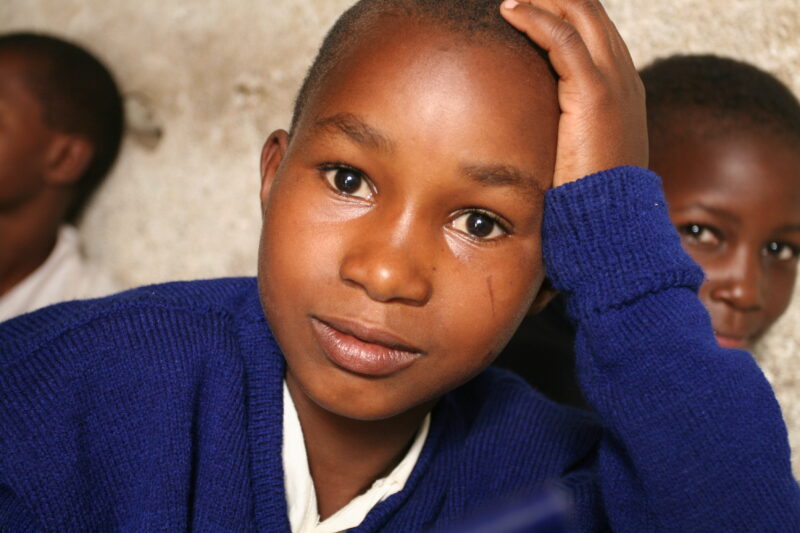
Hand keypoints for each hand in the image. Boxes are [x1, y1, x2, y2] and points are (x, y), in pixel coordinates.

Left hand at [500, 0, 647, 185]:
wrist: (609, 221)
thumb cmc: (588, 196)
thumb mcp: (579, 155)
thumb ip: (566, 131)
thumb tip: (535, 133)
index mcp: (622, 90)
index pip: (595, 32)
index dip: (564, 10)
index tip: (530, 3)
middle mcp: (624, 77)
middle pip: (591, 12)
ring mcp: (614, 82)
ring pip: (580, 15)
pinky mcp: (595, 93)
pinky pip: (563, 38)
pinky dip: (536, 18)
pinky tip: (511, 11)